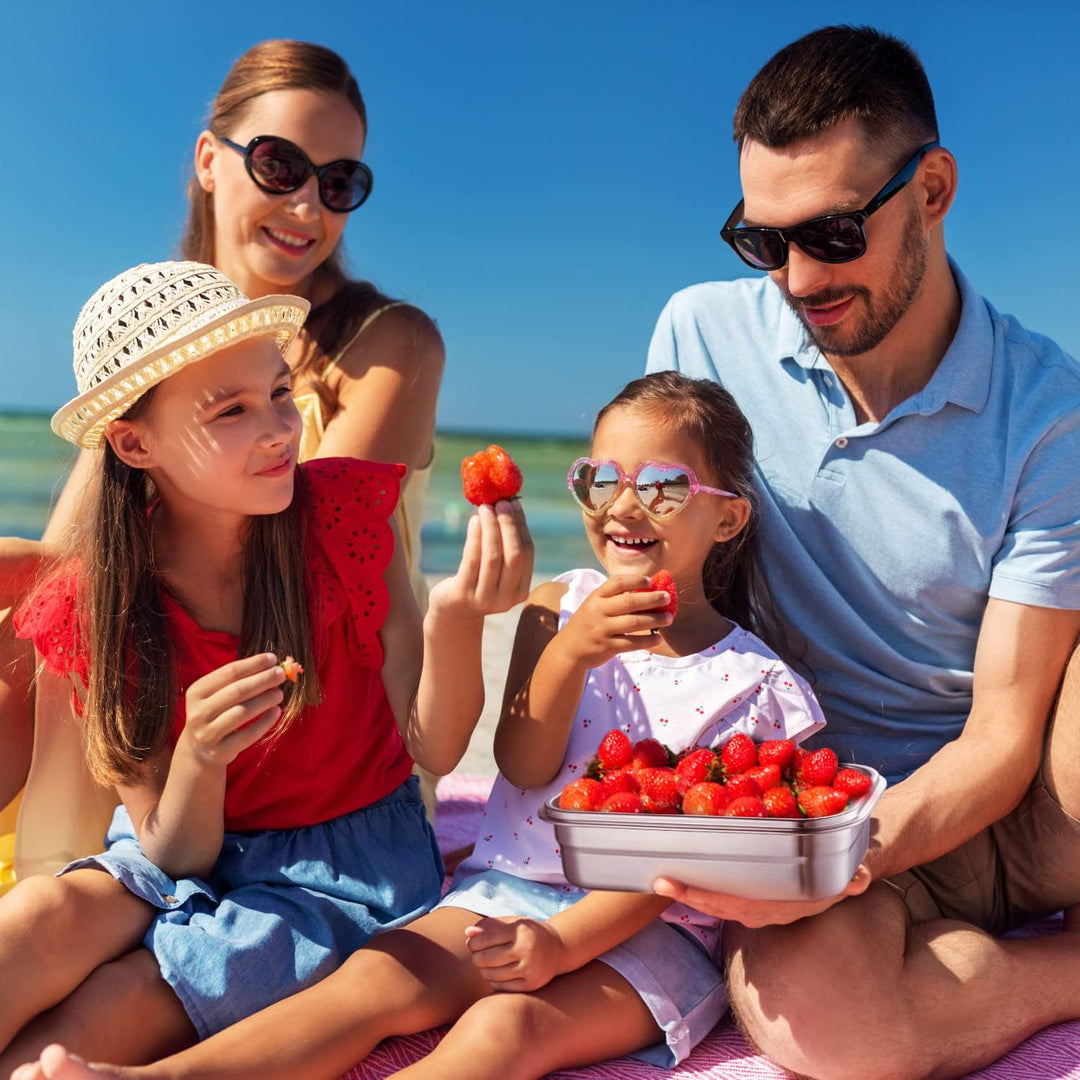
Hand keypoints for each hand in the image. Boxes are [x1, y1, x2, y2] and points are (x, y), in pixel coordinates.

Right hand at [177, 653, 286, 768]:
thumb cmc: (216, 713)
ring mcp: (207, 733)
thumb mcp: (217, 694)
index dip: (254, 664)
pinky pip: (247, 735)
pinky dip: (265, 722)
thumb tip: (272, 665)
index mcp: (197, 691)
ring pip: (242, 712)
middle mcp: (198, 712)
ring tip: (279, 693)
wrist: (199, 750)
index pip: (230, 672)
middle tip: (281, 675)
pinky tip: (277, 711)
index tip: (273, 659)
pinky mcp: (219, 751)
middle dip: (263, 680)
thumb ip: (239, 680)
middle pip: (237, 690)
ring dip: (265, 700)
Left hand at [429, 500, 533, 619]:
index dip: (521, 526)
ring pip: (493, 557)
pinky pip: (472, 561)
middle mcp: (507, 598)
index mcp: (521, 591)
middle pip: (514, 555)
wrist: (453, 611)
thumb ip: (505, 547)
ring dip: (490, 528)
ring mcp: (485, 599)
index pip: (527, 553)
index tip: (514, 504)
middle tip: (501, 503)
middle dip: (508, 525)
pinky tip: (473, 522)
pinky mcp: (463, 595)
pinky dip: (474, 538)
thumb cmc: (478, 581)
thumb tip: (508, 506)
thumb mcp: (497, 570)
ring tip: (484, 508)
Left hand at [464, 915, 567, 991]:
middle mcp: (526, 950)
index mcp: (521, 931)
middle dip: (476, 957)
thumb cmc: (529, 933)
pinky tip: (494, 974)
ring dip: (483, 970)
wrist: (558, 948)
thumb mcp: (514, 923)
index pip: (488, 938)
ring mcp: (530, 969)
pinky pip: (502, 987)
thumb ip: (490, 926)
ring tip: (484, 964)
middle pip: (488, 958)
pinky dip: (493, 981)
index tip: (470, 943)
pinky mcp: (531, 984)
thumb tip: (467, 932)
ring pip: (493, 975)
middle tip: (475, 955)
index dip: (474, 942)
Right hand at [554, 574, 671, 669]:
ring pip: (633, 622)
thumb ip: (613, 598)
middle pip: (629, 601)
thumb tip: (645, 590)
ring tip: (669, 618)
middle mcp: (598, 611)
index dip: (635, 580)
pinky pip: (632, 643)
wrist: (568, 650)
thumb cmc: (587, 624)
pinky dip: (647, 641)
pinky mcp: (607, 647)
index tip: (651, 581)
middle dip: (651, 599)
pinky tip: (658, 638)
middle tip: (667, 598)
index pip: (616, 583)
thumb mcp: (594, 606)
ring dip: (654, 620)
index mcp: (595, 597)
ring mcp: (602, 630)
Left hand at [652, 864, 871, 927]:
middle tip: (658, 882)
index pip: (734, 905)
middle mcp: (760, 912)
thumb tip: (860, 879)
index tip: (680, 888)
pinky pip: (721, 895)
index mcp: (776, 908)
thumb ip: (853, 880)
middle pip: (716, 906)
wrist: (843, 882)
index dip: (705, 897)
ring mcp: (754, 908)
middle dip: (687, 896)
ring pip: (715, 903)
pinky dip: (701, 887)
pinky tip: (681, 874)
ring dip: (689, 893)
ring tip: (660, 879)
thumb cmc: (838, 874)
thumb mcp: (847, 876)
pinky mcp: (750, 898)